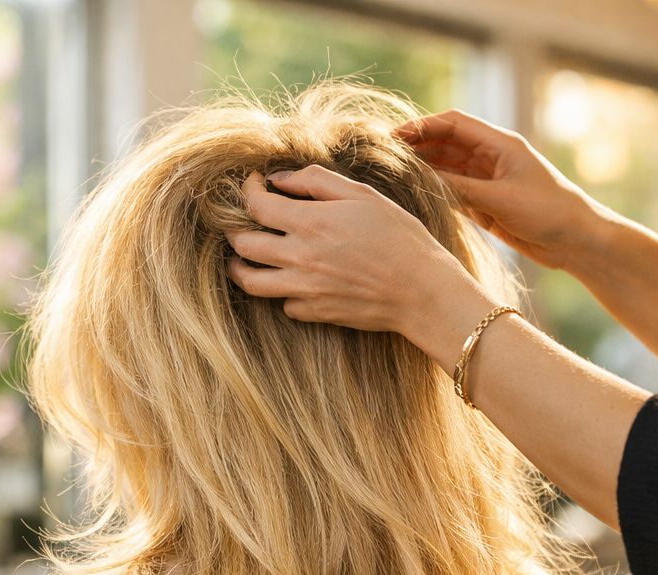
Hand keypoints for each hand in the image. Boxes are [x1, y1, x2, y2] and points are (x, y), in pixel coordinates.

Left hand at [225, 166, 488, 364]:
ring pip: (250, 282)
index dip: (246, 191)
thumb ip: (317, 181)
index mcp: (310, 223)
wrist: (422, 290)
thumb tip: (279, 178)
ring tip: (244, 259)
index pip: (256, 206)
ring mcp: (304, 289)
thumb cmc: (399, 237)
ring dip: (241, 268)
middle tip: (241, 223)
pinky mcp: (315, 313)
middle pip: (243, 246)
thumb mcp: (363, 195)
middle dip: (234, 230)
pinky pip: (283, 304)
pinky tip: (291, 281)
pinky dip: (281, 292)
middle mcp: (299, 258)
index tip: (251, 184)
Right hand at [397, 110, 609, 270]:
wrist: (576, 242)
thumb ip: (460, 188)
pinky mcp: (487, 202)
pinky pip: (454, 191)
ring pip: (447, 167)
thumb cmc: (548, 213)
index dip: (423, 126)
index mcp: (500, 144)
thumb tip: (421, 178)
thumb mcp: (499, 199)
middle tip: (386, 155)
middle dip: (418, 146)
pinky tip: (415, 194)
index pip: (454, 124)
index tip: (396, 136)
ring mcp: (488, 180)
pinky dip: (435, 190)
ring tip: (394, 175)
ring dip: (424, 169)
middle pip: (446, 143)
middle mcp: (492, 157)